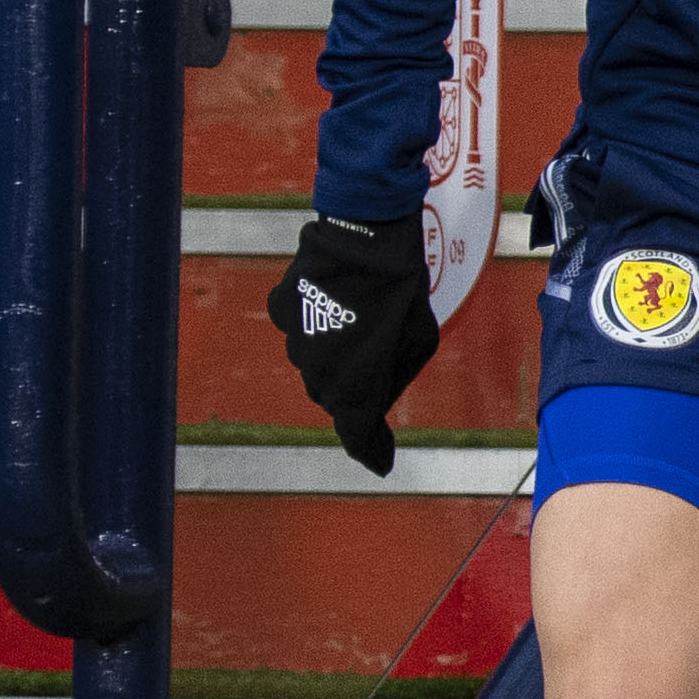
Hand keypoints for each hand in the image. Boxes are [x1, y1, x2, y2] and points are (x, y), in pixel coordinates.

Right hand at [265, 214, 437, 476]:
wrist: (366, 235)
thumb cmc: (402, 290)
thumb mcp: (417, 342)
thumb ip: (394, 376)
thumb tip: (377, 394)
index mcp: (355, 386)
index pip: (358, 434)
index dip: (370, 450)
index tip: (380, 463)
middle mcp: (317, 373)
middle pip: (335, 396)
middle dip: (355, 390)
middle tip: (376, 367)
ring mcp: (294, 340)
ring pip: (314, 363)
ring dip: (335, 354)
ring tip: (361, 322)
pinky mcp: (281, 309)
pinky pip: (300, 328)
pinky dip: (317, 323)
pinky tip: (337, 301)